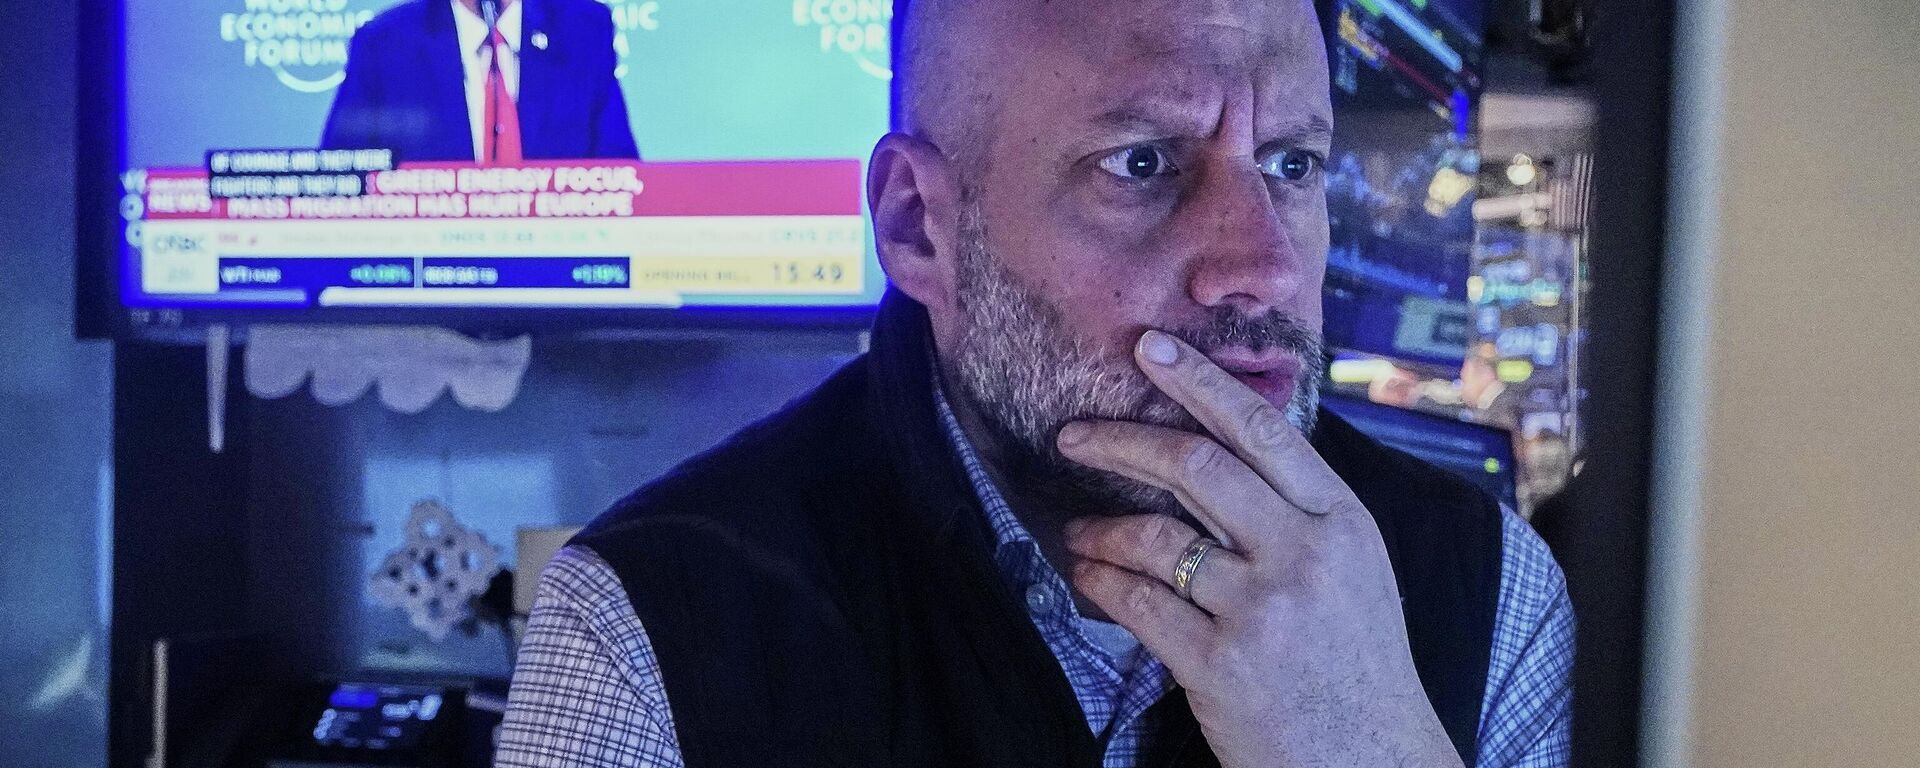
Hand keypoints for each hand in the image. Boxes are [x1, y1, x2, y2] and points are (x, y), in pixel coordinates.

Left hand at [1056, 330, 1463, 767]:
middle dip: (1122, 439)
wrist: (1373, 764)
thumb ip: (1298, 512)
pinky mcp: (1221, 664)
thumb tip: (1221, 446)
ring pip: (1154, 535)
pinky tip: (1087, 575)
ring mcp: (1263, 610)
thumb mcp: (1355, 570)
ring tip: (1078, 530)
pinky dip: (1100, 580)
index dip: (1199, 382)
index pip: (1261, 429)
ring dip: (1101, 526)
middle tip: (1074, 434)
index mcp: (1343, 521)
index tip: (1149, 349)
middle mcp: (1306, 555)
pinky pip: (1137, 602)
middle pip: (1196, 466)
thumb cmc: (1357, 665)